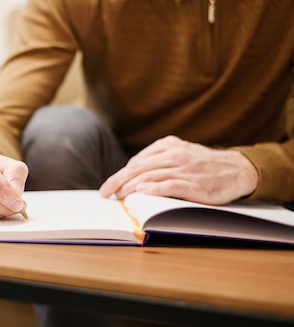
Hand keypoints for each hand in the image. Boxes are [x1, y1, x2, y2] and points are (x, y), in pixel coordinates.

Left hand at [99, 136, 257, 204]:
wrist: (238, 169)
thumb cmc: (205, 165)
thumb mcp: (181, 153)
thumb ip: (159, 160)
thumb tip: (133, 175)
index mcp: (168, 145)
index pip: (137, 161)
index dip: (121, 174)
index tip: (109, 185)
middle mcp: (174, 154)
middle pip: (138, 168)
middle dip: (118, 180)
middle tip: (104, 192)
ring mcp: (183, 168)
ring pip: (149, 176)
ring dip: (129, 187)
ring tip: (117, 196)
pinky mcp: (193, 183)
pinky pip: (168, 185)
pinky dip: (152, 189)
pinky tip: (140, 193)